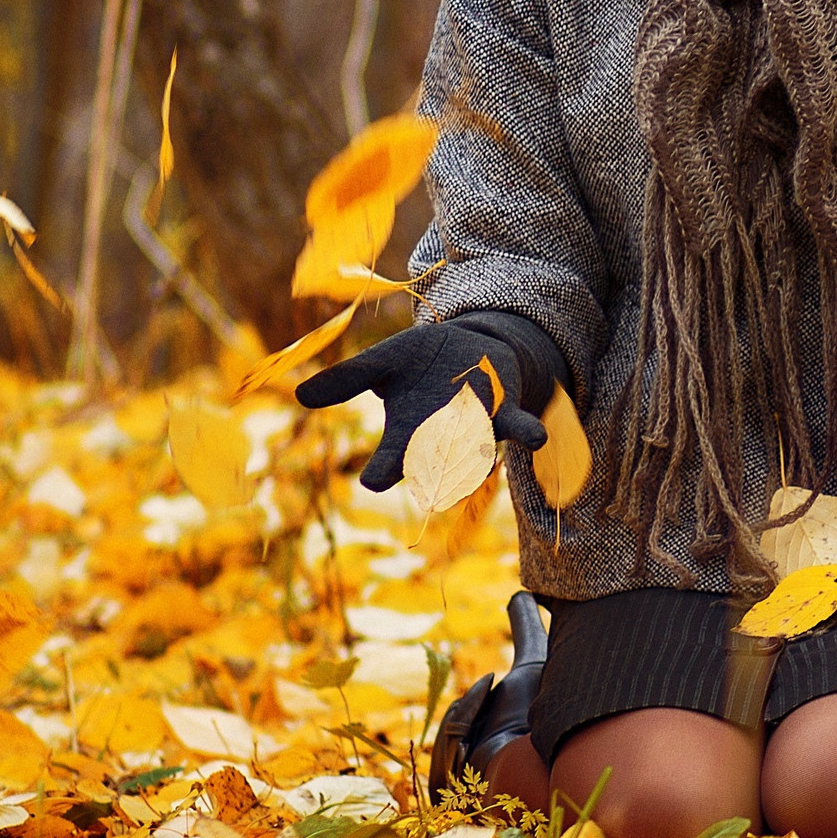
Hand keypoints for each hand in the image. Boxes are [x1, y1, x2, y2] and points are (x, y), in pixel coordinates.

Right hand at [296, 316, 552, 491]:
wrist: (472, 348)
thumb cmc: (422, 363)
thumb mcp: (385, 361)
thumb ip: (350, 378)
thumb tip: (298, 397)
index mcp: (408, 431)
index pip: (392, 457)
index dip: (384, 468)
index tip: (373, 480)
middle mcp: (443, 439)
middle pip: (435, 464)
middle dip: (432, 474)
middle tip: (427, 488)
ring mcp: (477, 429)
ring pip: (477, 450)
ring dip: (480, 455)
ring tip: (482, 461)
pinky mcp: (506, 413)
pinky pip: (518, 427)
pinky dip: (527, 433)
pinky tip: (538, 440)